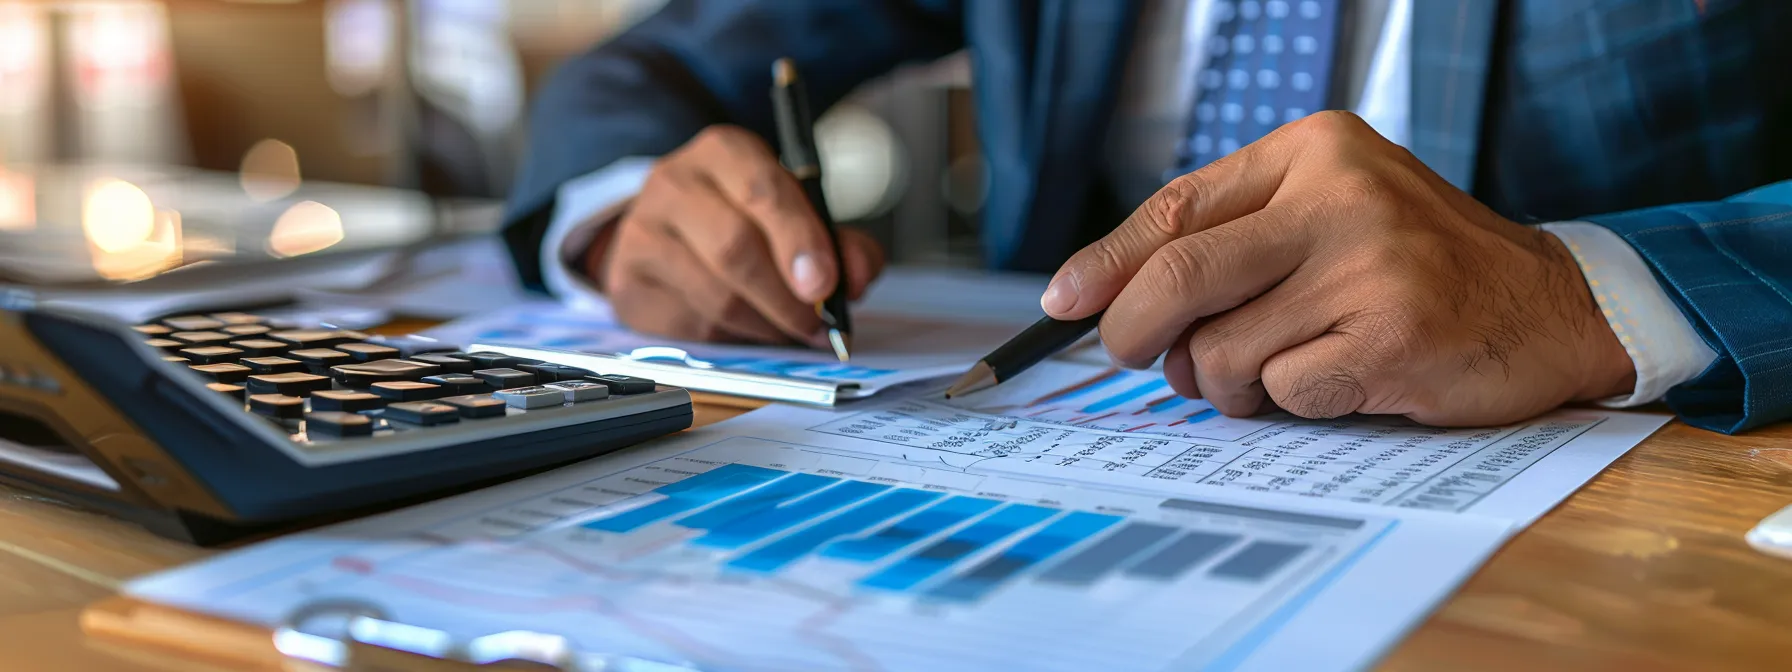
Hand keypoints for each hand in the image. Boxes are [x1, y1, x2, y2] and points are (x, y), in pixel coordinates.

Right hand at [587, 125, 884, 344]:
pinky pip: (692, 328)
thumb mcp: (797, 213)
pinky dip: (734, 340)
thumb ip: (840, 243)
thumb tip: (857, 278)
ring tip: (792, 331)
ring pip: (715, 297)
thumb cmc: (745, 218)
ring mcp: (641, 235)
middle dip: (787, 298)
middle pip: (735, 249)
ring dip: (767, 326)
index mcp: (724, 152)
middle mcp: (673, 184)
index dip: (800, 241)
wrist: (668, 228)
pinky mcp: (627, 286)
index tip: (826, 285)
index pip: (763, 191)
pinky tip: (751, 331)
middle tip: (818, 325)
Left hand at [1043, 112, 1635, 426]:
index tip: (1065, 301)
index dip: (1107, 263)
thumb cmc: (1419, 266)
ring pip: (1224, 350)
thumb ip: (1233, 238)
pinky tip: (1336, 380)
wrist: (1550, 306)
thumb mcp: (1329, 214)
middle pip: (1181, 274)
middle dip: (1136, 330)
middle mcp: (1341, 197)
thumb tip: (1105, 296)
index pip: (1177, 208)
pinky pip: (1283, 391)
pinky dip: (1289, 402)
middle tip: (1139, 356)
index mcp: (1314, 151)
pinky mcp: (1392, 339)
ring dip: (1226, 382)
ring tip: (1273, 372)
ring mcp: (1370, 268)